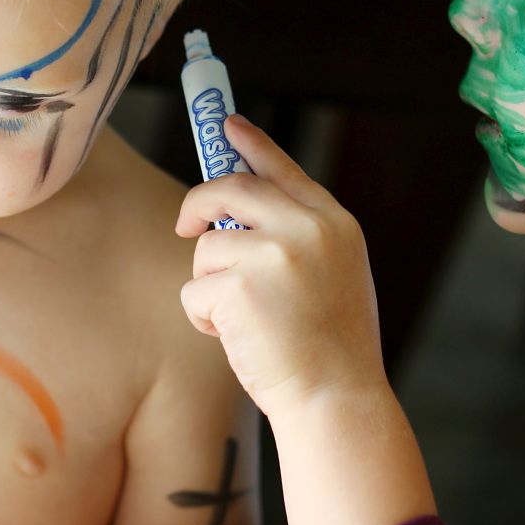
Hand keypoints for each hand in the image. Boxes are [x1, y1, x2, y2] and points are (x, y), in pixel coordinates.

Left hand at [176, 114, 386, 417]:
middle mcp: (307, 228)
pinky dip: (203, 318)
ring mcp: (274, 255)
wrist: (337, 401)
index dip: (250, 144)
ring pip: (206, 248)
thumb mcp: (335, 275)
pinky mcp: (239, 288)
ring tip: (243, 321)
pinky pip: (194, 290)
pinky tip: (237, 338)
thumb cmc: (332, 349)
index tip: (225, 123)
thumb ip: (300, 238)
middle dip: (198, 205)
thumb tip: (235, 217)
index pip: (283, 169)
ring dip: (209, 285)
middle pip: (228, 189)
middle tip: (186, 226)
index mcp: (334, 223)